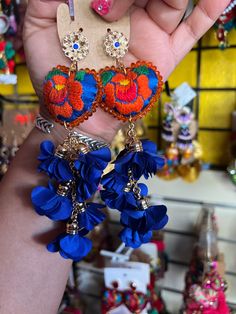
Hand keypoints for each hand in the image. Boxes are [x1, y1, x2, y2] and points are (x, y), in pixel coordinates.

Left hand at [23, 0, 229, 141]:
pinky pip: (193, 30)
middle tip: (120, 4)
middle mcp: (130, 13)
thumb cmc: (54, 72)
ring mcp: (152, 33)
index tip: (100, 4)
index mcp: (102, 1)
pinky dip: (209, 10)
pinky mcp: (166, 56)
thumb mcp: (38, 27)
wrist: (75, 111)